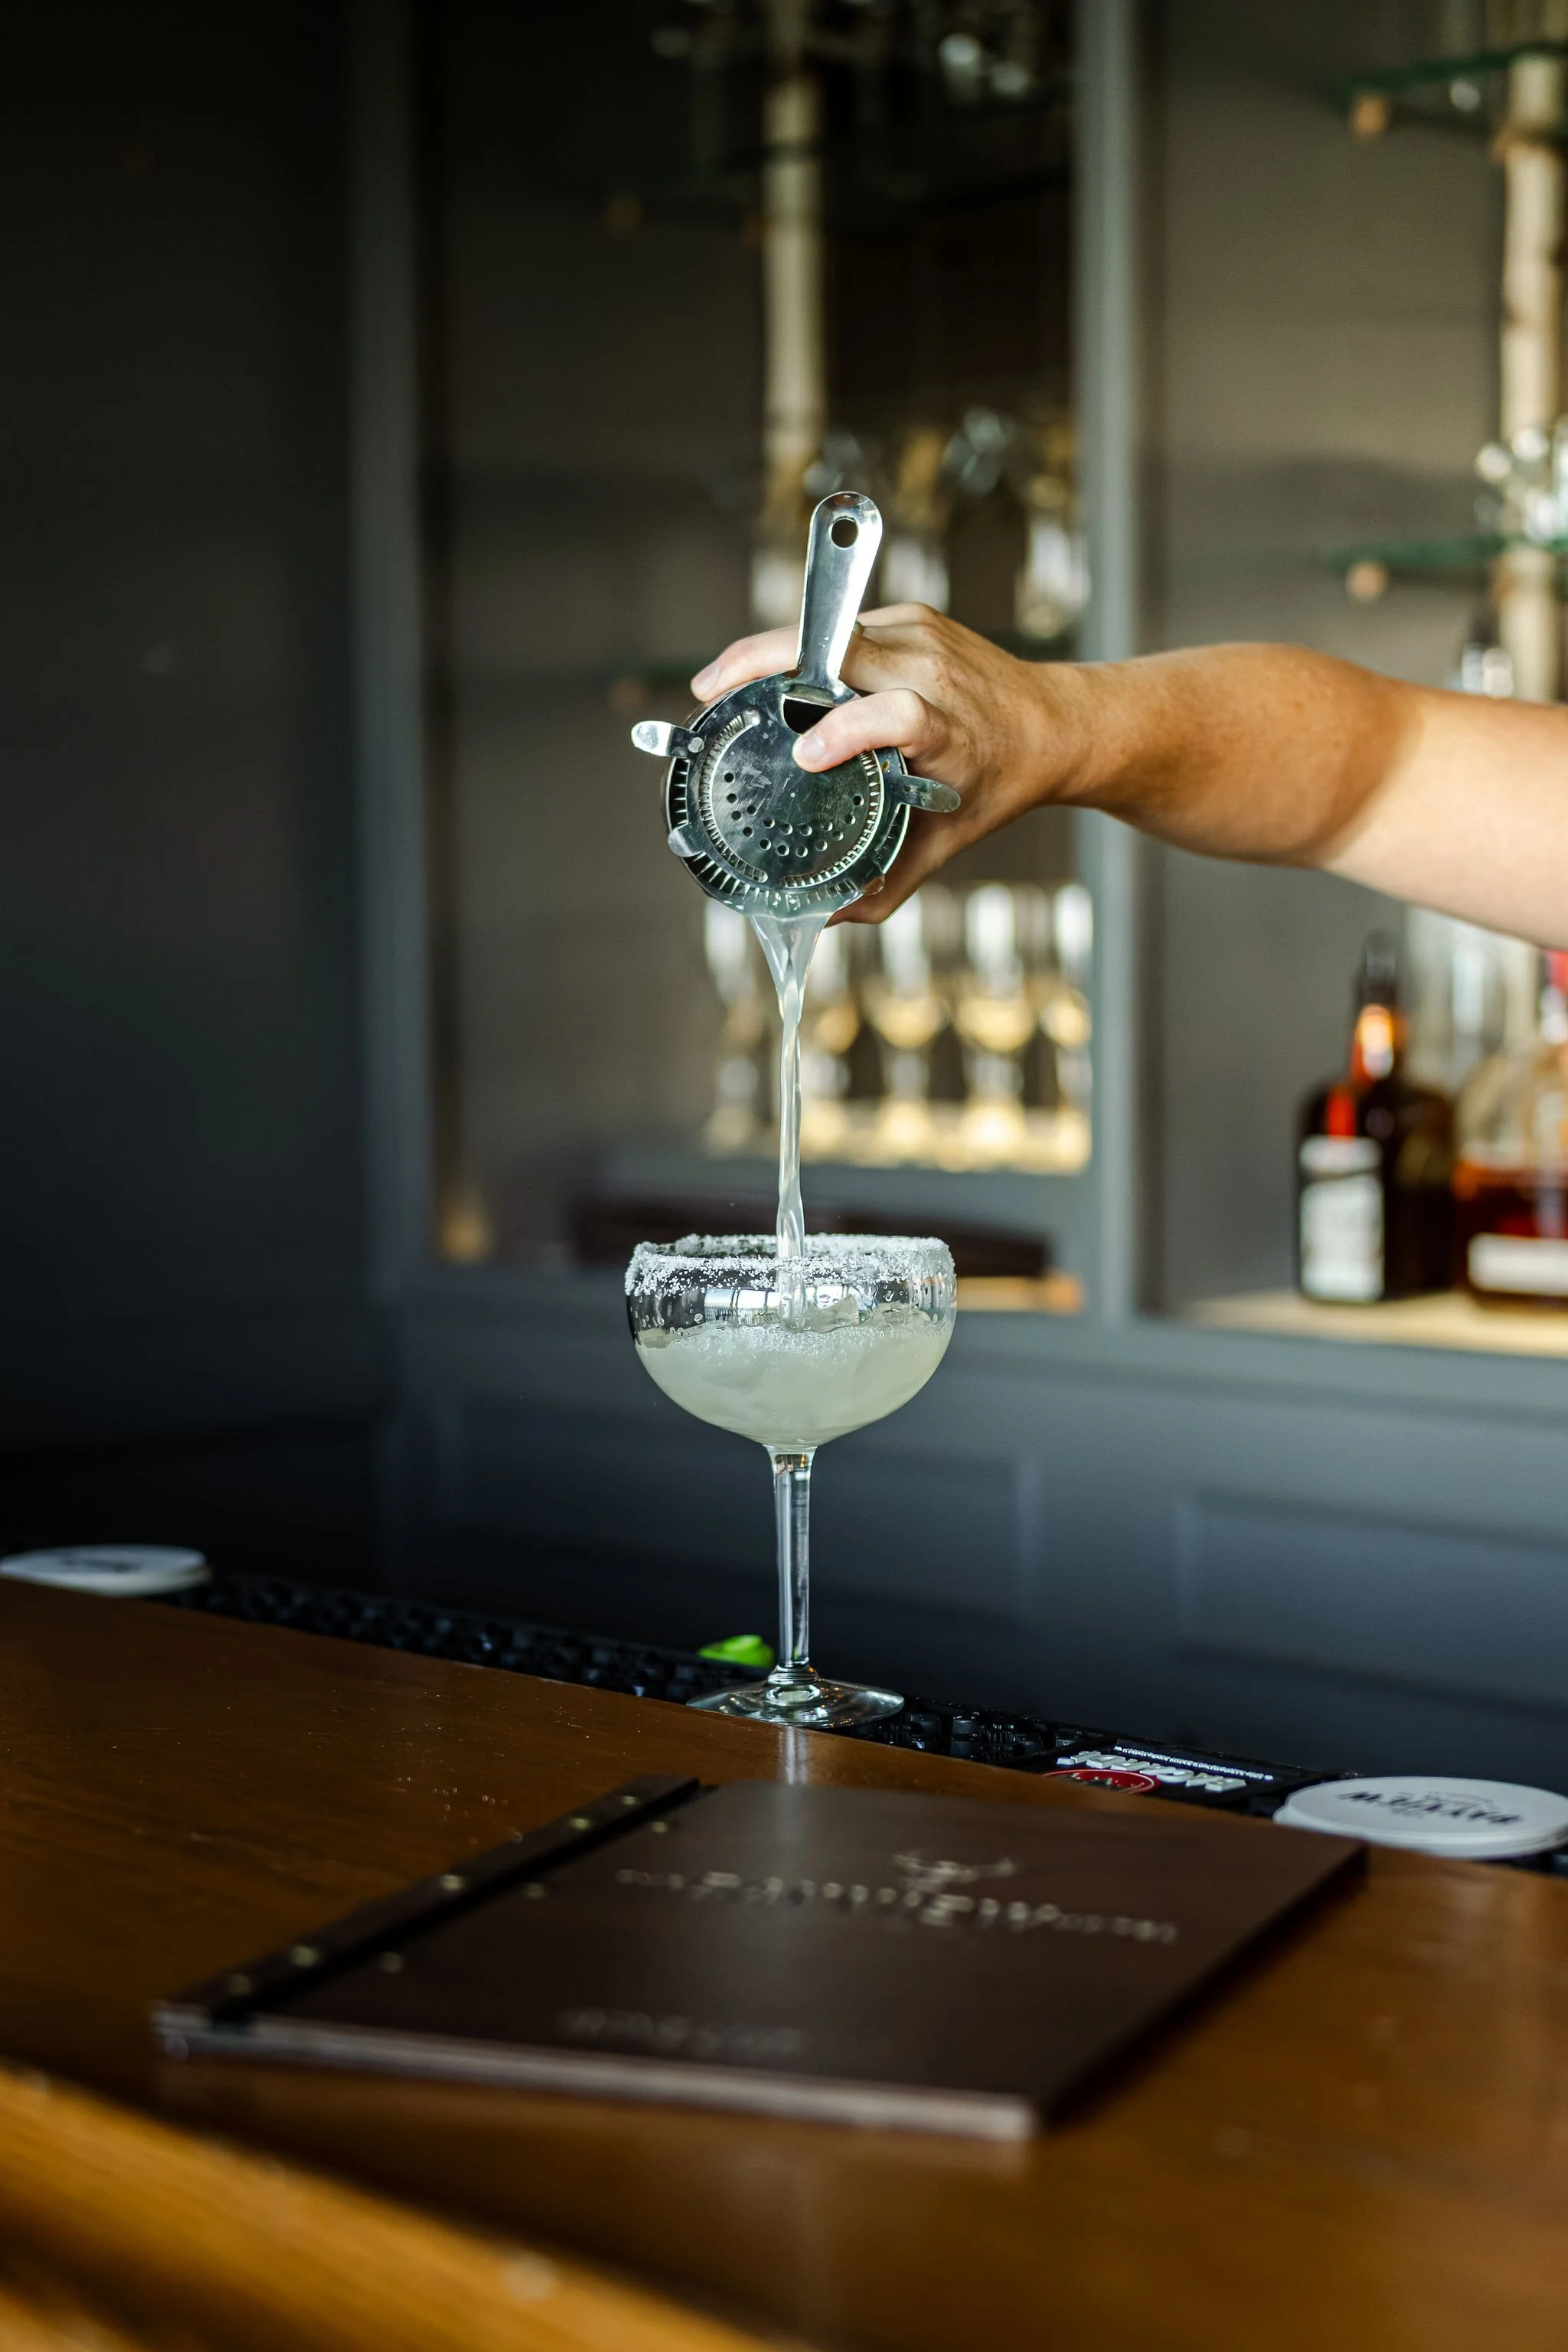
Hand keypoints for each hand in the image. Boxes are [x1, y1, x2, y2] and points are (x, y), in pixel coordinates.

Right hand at [690, 606, 1085, 921]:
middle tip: (712, 690)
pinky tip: (765, 673)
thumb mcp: (948, 839)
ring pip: (830, 629)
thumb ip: (887, 882)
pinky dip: (797, 648)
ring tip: (721, 681)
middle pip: (841, 647)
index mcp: (947, 729)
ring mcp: (919, 637)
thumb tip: (825, 919)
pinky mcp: (909, 618)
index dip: (848, 730)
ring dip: (769, 650)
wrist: (1054, 723)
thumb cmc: (998, 783)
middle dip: (769, 661)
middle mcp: (932, 673)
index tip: (804, 756)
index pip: (899, 714)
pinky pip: (840, 627)